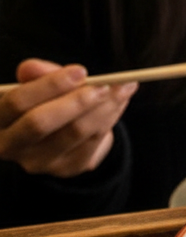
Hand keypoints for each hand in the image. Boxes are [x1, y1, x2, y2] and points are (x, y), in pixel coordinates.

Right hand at [0, 59, 137, 178]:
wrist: (64, 132)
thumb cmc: (48, 102)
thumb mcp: (42, 85)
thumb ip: (39, 74)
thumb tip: (31, 67)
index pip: (16, 102)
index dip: (49, 85)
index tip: (80, 71)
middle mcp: (11, 145)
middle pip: (40, 123)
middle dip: (76, 101)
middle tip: (105, 85)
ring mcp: (38, 162)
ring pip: (74, 132)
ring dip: (105, 106)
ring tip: (123, 87)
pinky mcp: (66, 169)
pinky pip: (94, 140)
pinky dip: (112, 116)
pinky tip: (120, 101)